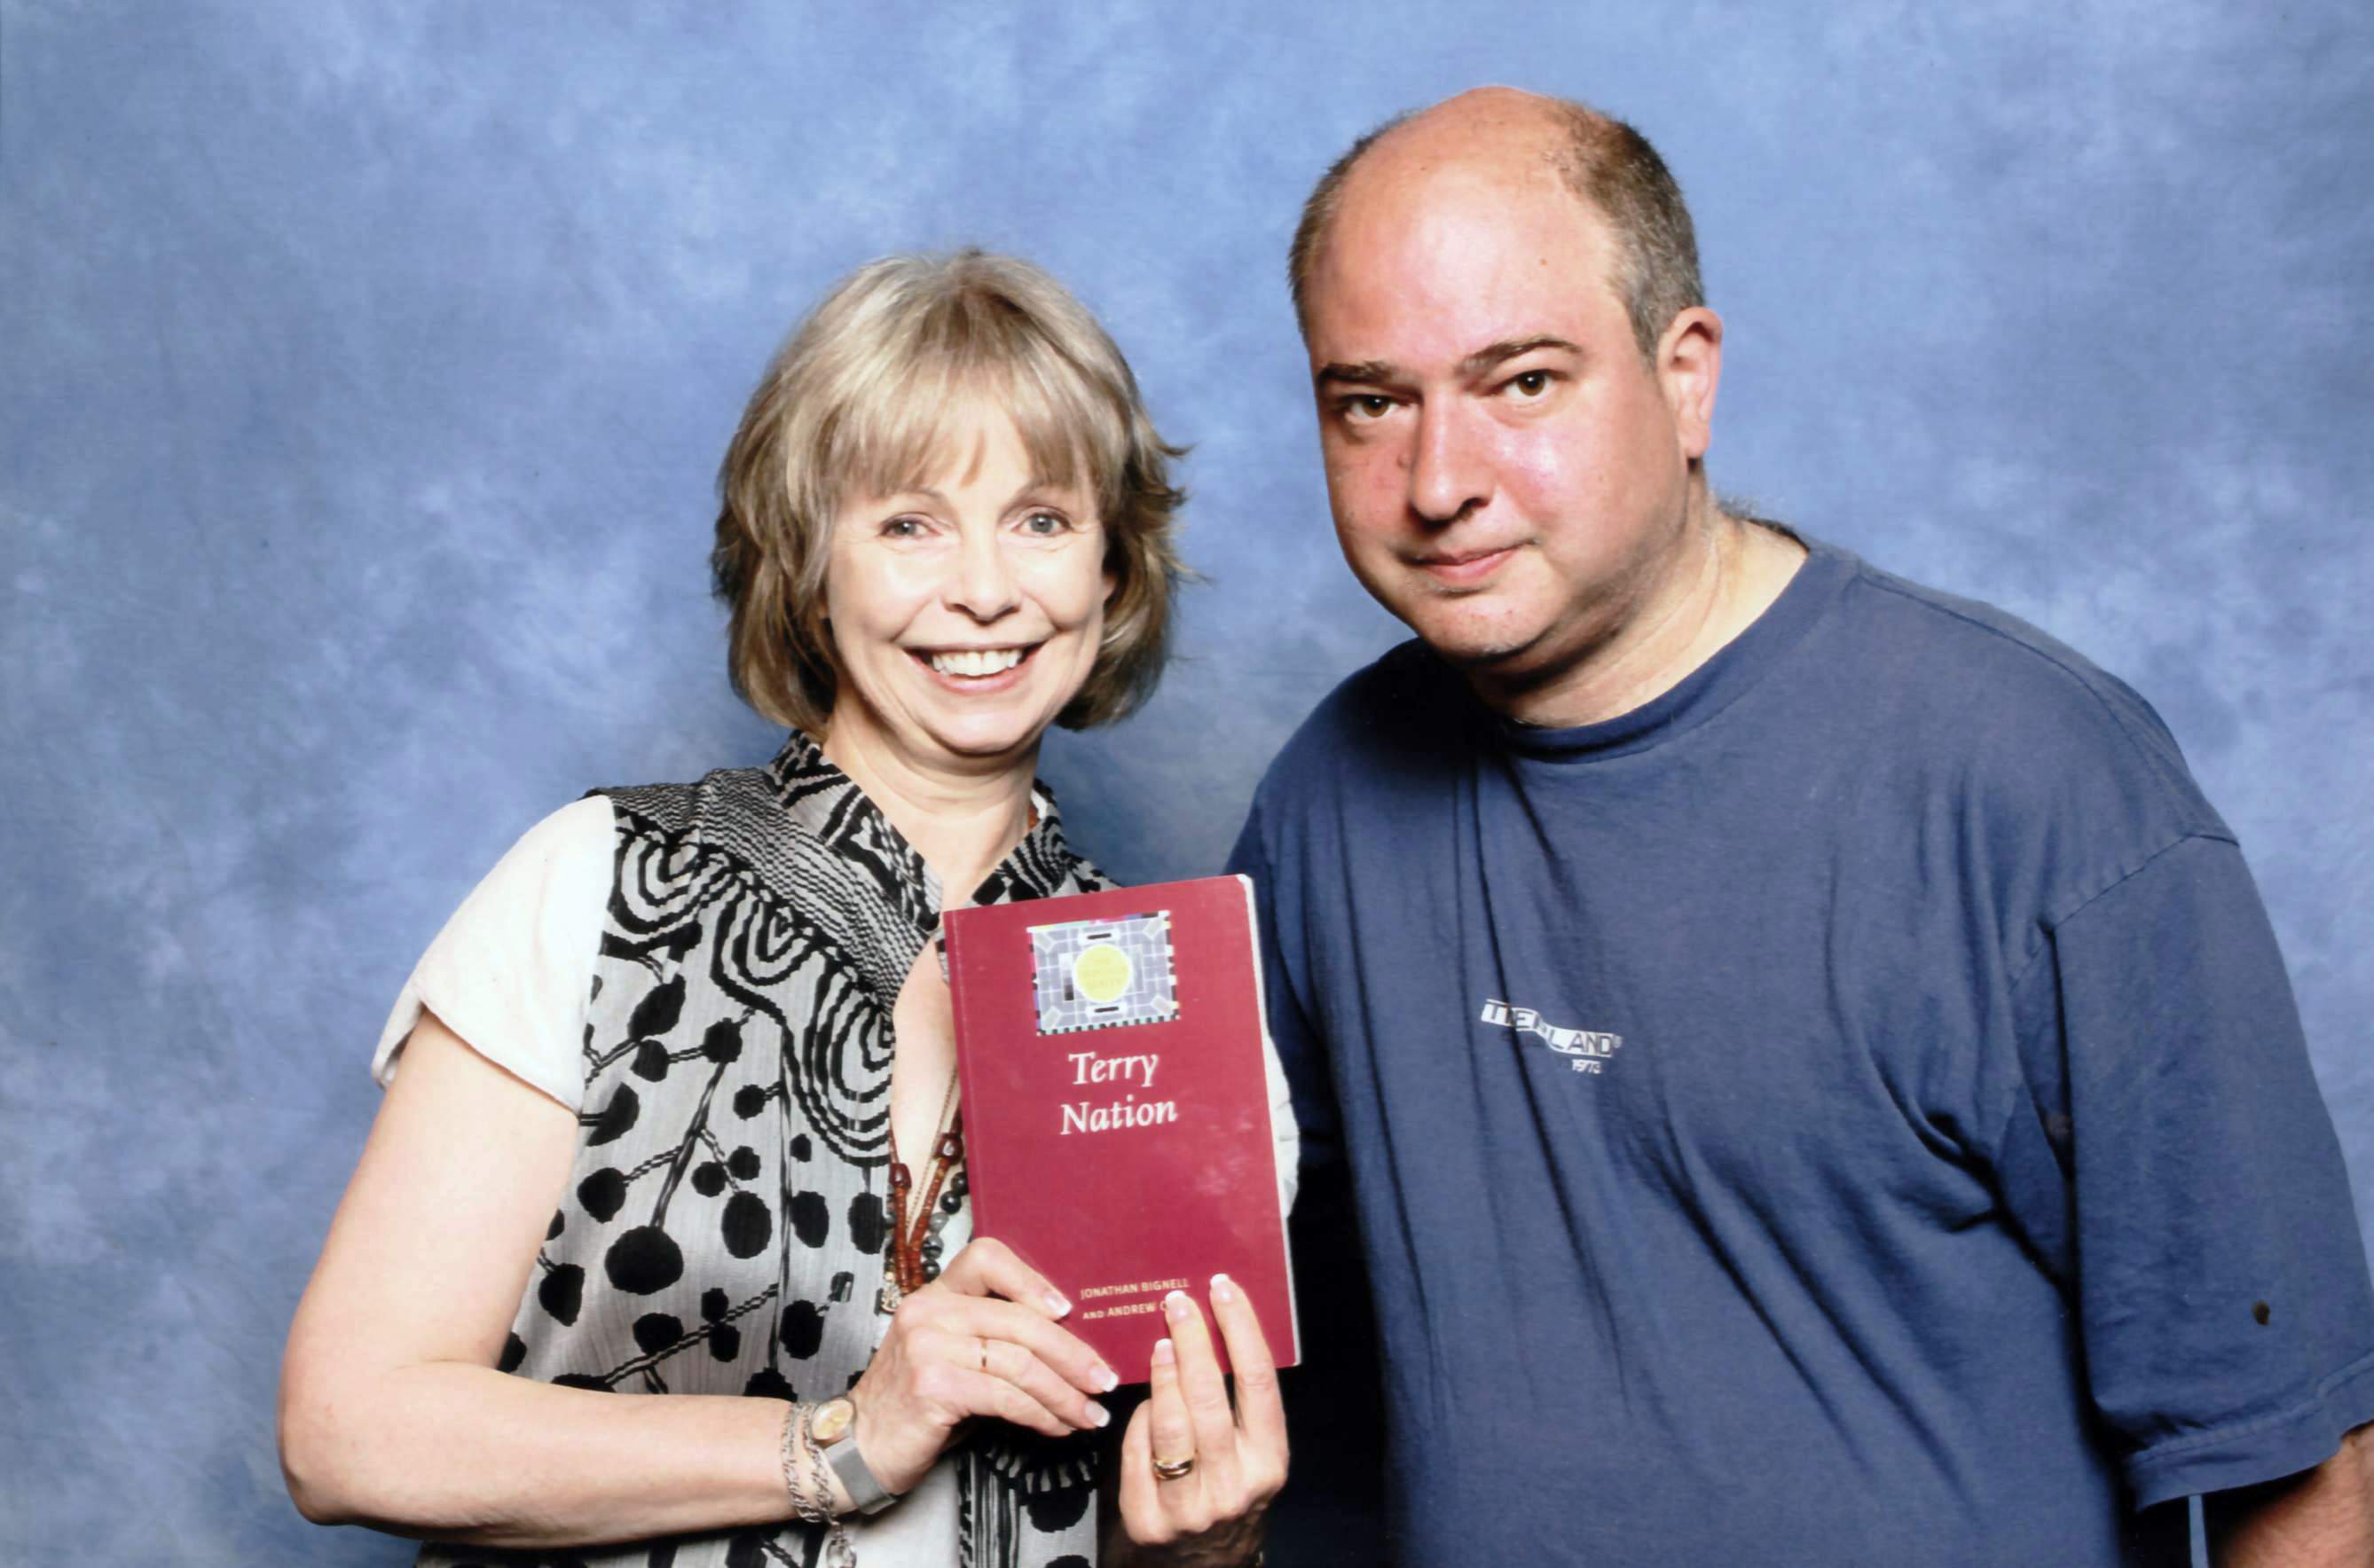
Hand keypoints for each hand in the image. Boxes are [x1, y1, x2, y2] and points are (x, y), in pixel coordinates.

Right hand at [850, 1237, 1118, 1496]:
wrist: (860, 1445)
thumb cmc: (915, 1401)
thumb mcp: (951, 1355)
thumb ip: (992, 1337)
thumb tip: (1068, 1340)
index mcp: (935, 1294)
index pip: (986, 1256)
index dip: (1032, 1279)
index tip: (1069, 1310)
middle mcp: (929, 1311)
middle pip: (1020, 1321)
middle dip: (1072, 1354)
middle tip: (1103, 1379)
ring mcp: (928, 1347)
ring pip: (1020, 1362)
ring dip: (1064, 1393)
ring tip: (1088, 1413)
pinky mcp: (933, 1386)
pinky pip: (1005, 1396)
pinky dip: (1040, 1413)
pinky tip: (1056, 1425)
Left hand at [1117, 1275, 1286, 1564]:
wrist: (1203, 1565)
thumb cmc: (1230, 1491)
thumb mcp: (1252, 1456)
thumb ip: (1237, 1407)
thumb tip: (1208, 1329)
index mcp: (1270, 1461)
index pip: (1258, 1382)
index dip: (1241, 1329)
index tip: (1224, 1289)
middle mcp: (1235, 1485)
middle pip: (1209, 1397)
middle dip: (1192, 1341)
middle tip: (1177, 1302)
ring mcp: (1190, 1506)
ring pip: (1172, 1424)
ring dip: (1163, 1375)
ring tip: (1160, 1342)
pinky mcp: (1148, 1519)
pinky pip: (1139, 1453)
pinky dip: (1141, 1421)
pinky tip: (1145, 1401)